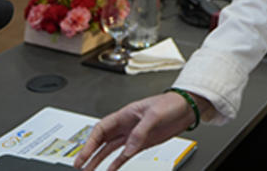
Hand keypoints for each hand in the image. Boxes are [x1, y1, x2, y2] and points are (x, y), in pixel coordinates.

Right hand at [73, 92, 198, 170]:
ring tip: (88, 170)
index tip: (83, 154)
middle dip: (89, 152)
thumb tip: (128, 148)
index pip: (101, 129)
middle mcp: (126, 125)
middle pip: (101, 140)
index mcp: (125, 114)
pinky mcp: (141, 143)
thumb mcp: (155, 115)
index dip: (90, 142)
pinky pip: (124, 155)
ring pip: (110, 149)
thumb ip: (140, 131)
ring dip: (98, 160)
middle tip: (79, 165)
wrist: (187, 107)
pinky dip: (116, 163)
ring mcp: (133, 135)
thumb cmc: (171, 103)